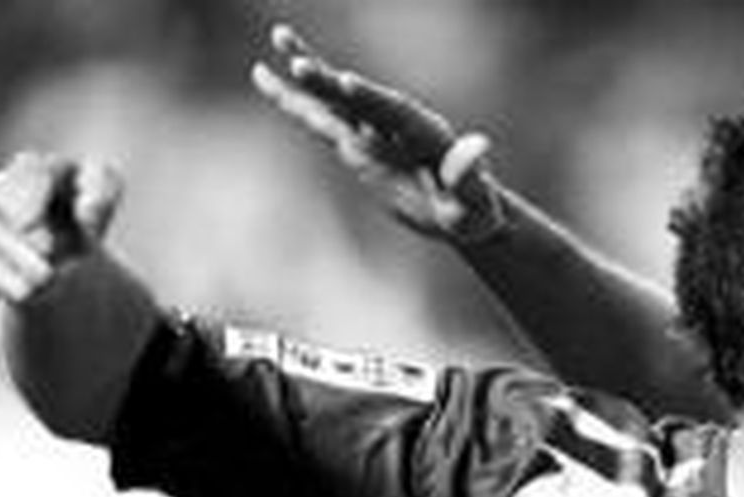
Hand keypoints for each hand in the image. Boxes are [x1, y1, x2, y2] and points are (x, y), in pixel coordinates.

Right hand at [0, 151, 121, 303]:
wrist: (71, 247)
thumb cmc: (88, 208)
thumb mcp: (105, 190)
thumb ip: (100, 193)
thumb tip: (86, 216)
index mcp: (38, 168)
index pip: (28, 168)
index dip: (31, 192)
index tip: (37, 220)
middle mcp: (7, 189)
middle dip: (18, 217)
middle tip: (46, 246)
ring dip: (19, 256)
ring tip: (47, 277)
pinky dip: (4, 279)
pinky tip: (27, 293)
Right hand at [252, 23, 504, 240]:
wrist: (464, 212)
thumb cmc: (474, 213)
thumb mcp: (476, 206)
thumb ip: (471, 178)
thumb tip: (478, 146)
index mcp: (426, 135)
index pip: (395, 113)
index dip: (370, 98)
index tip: (344, 81)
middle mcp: (397, 125)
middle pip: (360, 100)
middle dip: (331, 84)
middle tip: (299, 63)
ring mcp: (374, 131)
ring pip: (336, 99)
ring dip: (310, 73)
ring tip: (279, 37)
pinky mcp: (356, 142)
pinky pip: (322, 116)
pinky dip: (296, 98)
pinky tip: (265, 75)